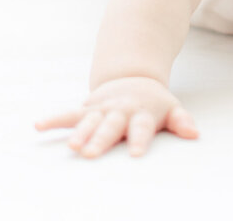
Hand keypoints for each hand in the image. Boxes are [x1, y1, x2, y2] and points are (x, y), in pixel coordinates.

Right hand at [34, 76, 197, 157]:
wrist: (133, 78)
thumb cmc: (153, 103)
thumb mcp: (171, 108)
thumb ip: (180, 120)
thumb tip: (194, 132)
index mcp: (141, 113)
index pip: (141, 128)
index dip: (139, 139)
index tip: (135, 154)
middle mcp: (119, 111)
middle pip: (110, 126)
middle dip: (101, 139)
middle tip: (92, 155)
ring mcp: (101, 108)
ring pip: (88, 121)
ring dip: (79, 133)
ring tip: (71, 147)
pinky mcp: (86, 108)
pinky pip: (68, 114)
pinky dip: (54, 119)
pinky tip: (39, 126)